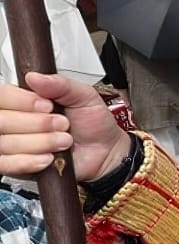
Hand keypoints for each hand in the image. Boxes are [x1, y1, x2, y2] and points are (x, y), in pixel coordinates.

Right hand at [0, 73, 130, 180]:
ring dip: (41, 143)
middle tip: (62, 124)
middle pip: (1, 120)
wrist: (104, 152)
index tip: (46, 105)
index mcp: (23, 99)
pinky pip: (6, 164)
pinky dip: (30, 161)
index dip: (21, 101)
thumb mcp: (84, 96)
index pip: (1, 95)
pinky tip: (48, 157)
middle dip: (37, 123)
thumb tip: (35, 77)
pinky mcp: (14, 166)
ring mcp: (11, 144)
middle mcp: (13, 120)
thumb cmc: (92, 123)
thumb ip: (61, 84)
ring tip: (63, 140)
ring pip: (5, 143)